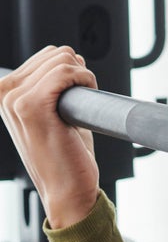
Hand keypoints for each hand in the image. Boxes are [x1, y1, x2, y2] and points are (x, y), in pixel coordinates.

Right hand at [0, 46, 99, 228]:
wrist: (67, 188)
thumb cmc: (66, 152)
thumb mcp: (52, 110)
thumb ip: (51, 81)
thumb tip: (67, 54)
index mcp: (6, 92)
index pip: (49, 54)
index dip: (72, 71)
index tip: (70, 98)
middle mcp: (5, 92)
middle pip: (59, 53)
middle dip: (77, 74)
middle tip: (76, 106)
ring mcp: (15, 99)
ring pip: (64, 59)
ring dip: (82, 80)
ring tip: (76, 109)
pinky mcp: (31, 106)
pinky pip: (67, 71)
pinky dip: (85, 81)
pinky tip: (81, 106)